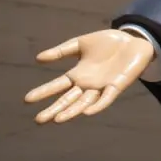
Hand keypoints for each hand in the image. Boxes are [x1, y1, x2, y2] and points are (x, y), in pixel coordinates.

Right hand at [23, 29, 154, 123]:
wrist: (133, 39)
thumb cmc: (107, 43)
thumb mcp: (81, 44)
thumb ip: (61, 51)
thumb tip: (38, 58)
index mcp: (78, 74)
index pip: (58, 86)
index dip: (43, 92)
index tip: (27, 100)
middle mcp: (88, 84)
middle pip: (68, 99)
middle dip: (54, 109)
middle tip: (39, 120)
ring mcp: (102, 86)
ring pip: (84, 103)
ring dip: (72, 112)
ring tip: (57, 120)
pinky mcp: (117, 86)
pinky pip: (106, 98)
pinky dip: (97, 106)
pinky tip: (87, 112)